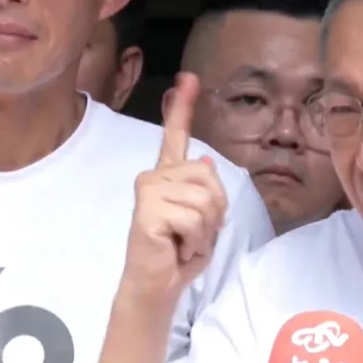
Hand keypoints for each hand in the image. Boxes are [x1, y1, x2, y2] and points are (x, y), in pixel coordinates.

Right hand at [121, 72, 227, 303]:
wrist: (158, 284)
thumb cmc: (181, 250)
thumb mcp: (204, 217)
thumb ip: (204, 188)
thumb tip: (205, 161)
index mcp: (169, 175)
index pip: (176, 136)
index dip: (183, 107)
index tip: (188, 79)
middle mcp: (154, 176)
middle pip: (209, 178)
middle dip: (215, 212)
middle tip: (195, 232)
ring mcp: (148, 190)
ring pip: (206, 200)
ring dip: (206, 230)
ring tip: (186, 241)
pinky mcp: (147, 209)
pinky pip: (194, 219)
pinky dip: (196, 241)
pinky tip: (178, 248)